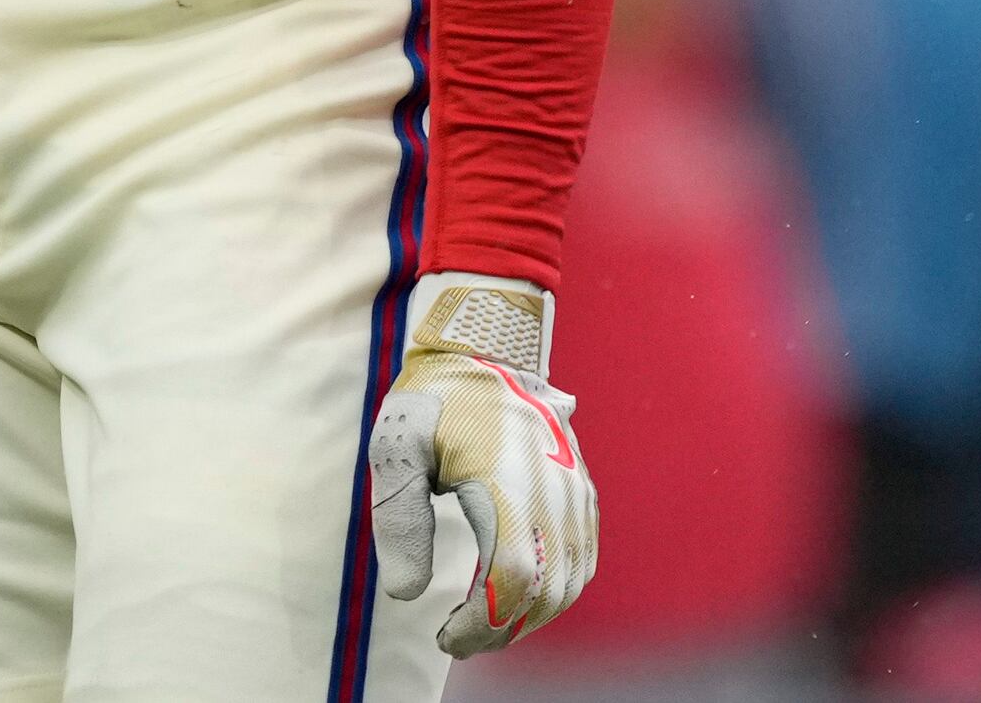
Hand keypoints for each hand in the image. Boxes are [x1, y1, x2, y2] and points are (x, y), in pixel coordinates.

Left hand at [366, 275, 596, 655]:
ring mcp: (574, 489)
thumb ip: (398, 519)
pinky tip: (518, 594)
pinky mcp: (582, 488)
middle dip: (502, 629)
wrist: (485, 344)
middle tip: (457, 636)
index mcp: (505, 479)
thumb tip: (406, 593)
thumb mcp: (396, 446)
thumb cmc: (433, 397)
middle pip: (546, 591)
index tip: (446, 635)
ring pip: (570, 581)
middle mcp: (552, 488)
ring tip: (482, 620)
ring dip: (529, 614)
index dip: (483, 623)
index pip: (511, 579)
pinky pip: (583, 558)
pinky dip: (555, 589)